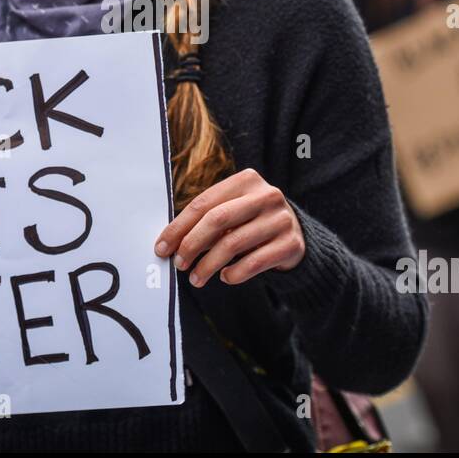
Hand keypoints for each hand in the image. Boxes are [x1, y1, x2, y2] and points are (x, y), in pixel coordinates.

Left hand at [154, 168, 304, 286]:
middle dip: (192, 244)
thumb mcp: (233, 211)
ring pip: (233, 243)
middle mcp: (266, 195)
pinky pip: (253, 263)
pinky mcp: (291, 244)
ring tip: (196, 278)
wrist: (296, 235)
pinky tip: (224, 276)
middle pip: (217, 220)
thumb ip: (207, 220)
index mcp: (246, 180)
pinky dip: (233, 273)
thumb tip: (170, 243)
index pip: (203, 203)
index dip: (178, 227)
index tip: (162, 247)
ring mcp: (281, 219)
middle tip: (179, 263)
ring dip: (208, 265)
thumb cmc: (252, 221)